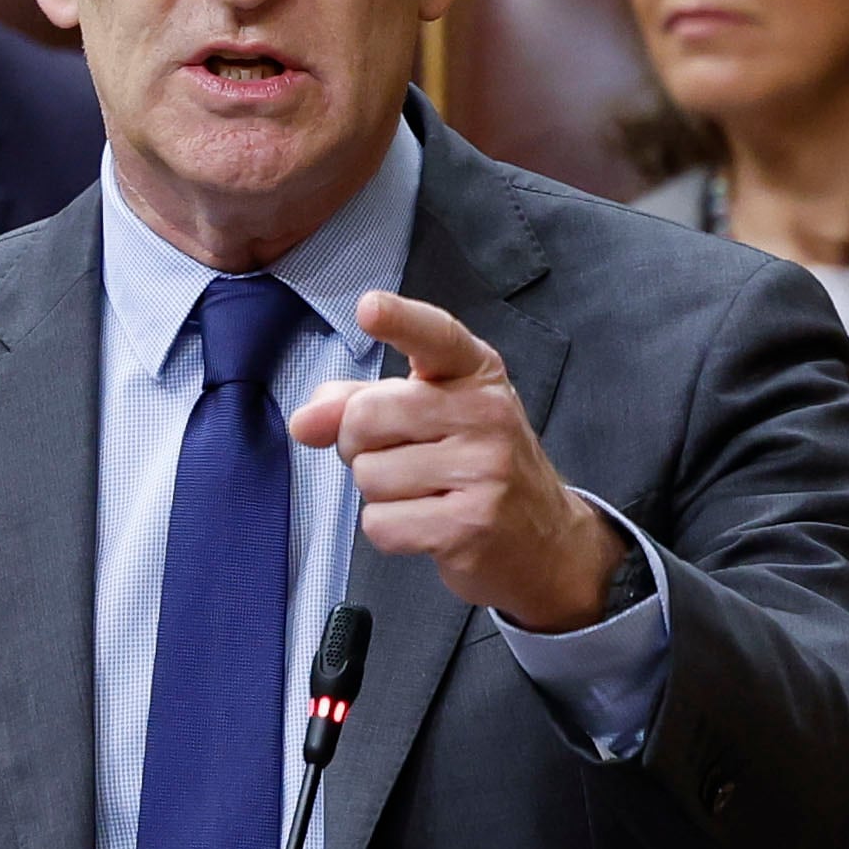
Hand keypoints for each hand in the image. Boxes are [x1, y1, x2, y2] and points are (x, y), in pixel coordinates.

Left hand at [288, 290, 621, 631]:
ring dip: (379, 492)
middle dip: (357, 444)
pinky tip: (428, 524)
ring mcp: (485, 470)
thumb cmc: (474, 466)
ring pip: (369, 475)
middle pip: (367, 416)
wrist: (544, 540)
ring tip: (424, 492)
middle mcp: (487, 413)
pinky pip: (382, 523)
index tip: (369, 308)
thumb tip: (305, 419)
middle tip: (396, 457)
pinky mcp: (471, 525)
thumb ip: (361, 403)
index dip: (400, 321)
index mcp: (475, 374)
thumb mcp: (429, 418)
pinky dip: (390, 529)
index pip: (436, 336)